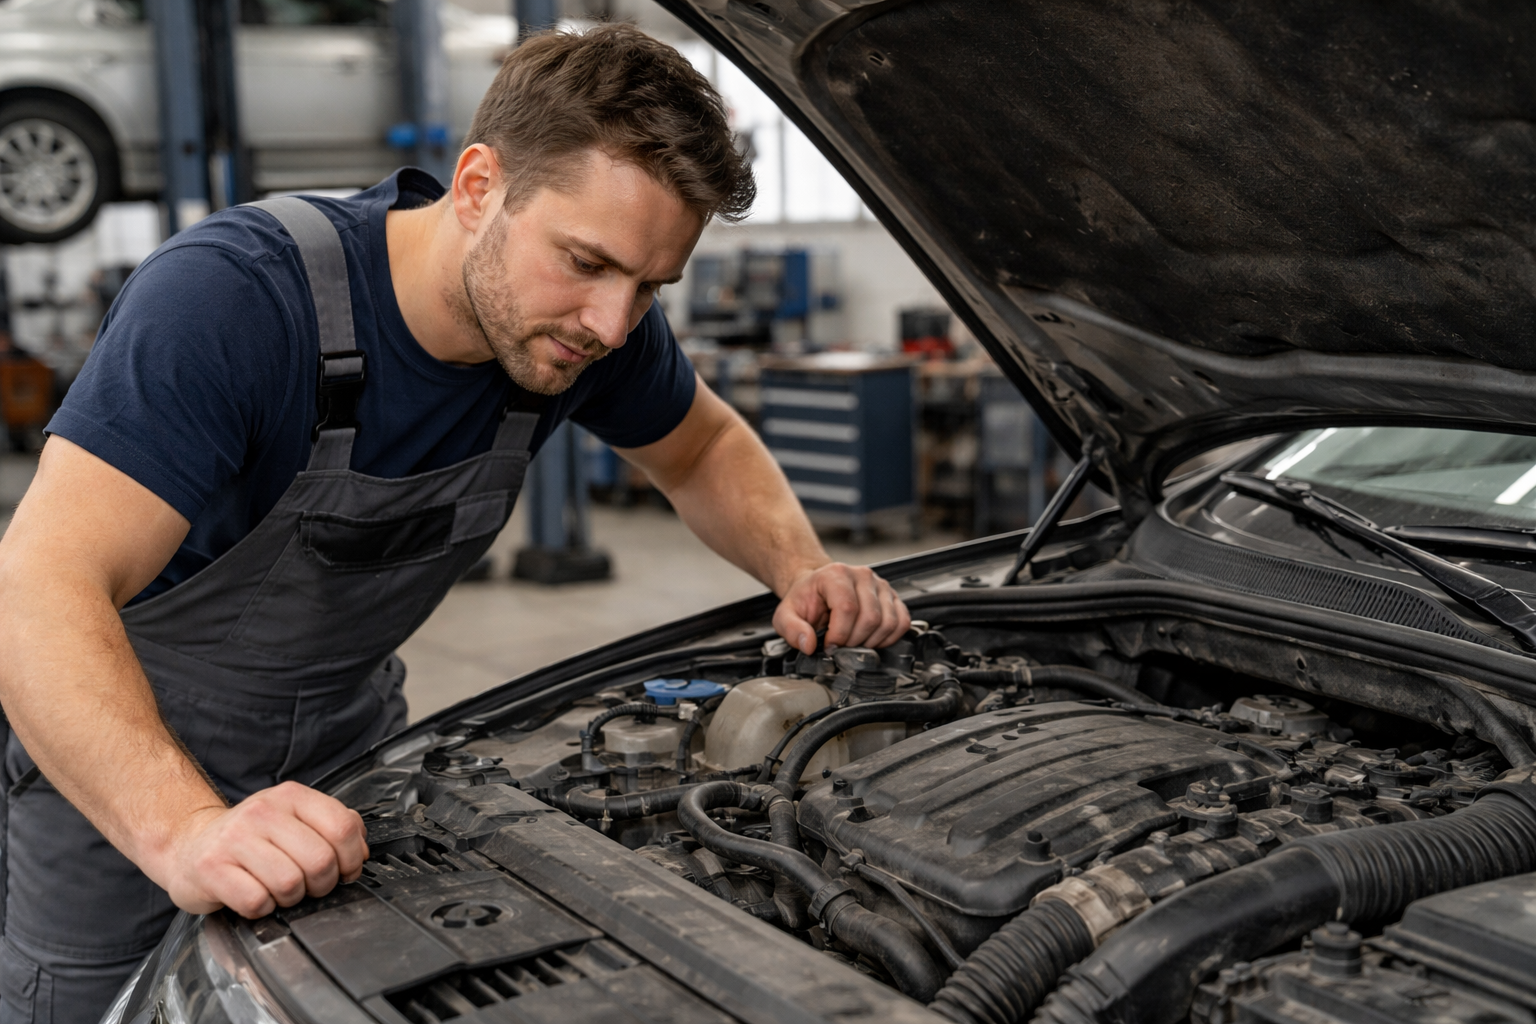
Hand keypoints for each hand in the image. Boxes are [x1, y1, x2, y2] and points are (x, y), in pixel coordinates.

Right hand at [146, 781, 368, 917]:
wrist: (190, 845)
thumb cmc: (250, 839)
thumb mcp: (294, 819)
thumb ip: (333, 827)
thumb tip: (361, 851)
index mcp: (290, 796)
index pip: (343, 826)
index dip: (352, 858)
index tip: (346, 870)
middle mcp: (262, 812)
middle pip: (320, 860)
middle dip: (322, 884)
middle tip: (308, 885)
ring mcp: (234, 839)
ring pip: (290, 884)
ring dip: (290, 898)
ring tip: (278, 889)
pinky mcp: (211, 868)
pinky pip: (257, 902)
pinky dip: (262, 908)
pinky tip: (254, 895)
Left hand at [774, 562, 910, 654]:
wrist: (817, 587)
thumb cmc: (805, 599)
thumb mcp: (786, 614)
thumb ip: (792, 629)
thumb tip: (809, 645)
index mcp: (836, 574)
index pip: (847, 608)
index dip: (839, 635)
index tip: (829, 645)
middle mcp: (862, 576)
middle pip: (870, 618)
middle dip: (854, 641)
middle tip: (841, 646)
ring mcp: (881, 585)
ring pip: (888, 622)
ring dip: (872, 642)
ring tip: (854, 642)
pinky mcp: (892, 596)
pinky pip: (902, 622)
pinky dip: (889, 637)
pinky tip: (872, 639)